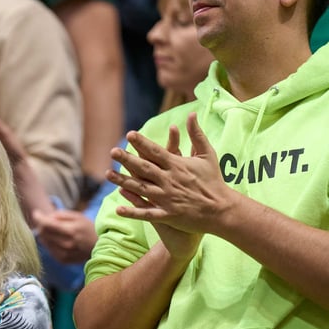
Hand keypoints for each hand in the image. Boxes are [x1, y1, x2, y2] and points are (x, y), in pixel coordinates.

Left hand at [32, 208, 97, 263]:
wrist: (101, 246)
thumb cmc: (88, 228)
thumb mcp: (78, 216)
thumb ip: (60, 215)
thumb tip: (44, 217)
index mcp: (71, 231)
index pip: (47, 224)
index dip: (38, 217)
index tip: (36, 213)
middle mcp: (67, 244)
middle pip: (43, 233)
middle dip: (41, 225)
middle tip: (46, 221)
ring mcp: (65, 254)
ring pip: (44, 242)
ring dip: (44, 235)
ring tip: (53, 230)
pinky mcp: (63, 260)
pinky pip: (49, 250)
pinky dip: (50, 243)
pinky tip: (57, 240)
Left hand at [107, 116, 227, 260]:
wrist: (222, 209)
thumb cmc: (214, 180)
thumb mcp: (207, 155)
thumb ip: (197, 134)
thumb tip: (191, 114)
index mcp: (178, 165)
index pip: (156, 151)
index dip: (142, 143)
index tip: (129, 134)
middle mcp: (170, 180)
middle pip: (145, 168)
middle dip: (127, 160)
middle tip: (113, 151)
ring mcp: (168, 198)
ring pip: (141, 189)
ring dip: (123, 182)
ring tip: (107, 175)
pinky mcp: (168, 214)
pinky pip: (147, 213)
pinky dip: (133, 211)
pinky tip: (118, 208)